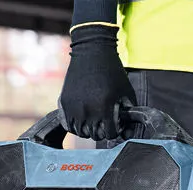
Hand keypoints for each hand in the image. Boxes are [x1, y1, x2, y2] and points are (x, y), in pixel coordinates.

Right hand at [58, 25, 136, 140]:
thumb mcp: (126, 91)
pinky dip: (75, 125)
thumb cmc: (112, 70)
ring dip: (88, 129)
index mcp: (105, 108)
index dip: (114, 130)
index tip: (114, 123)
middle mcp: (88, 110)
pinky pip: (68, 125)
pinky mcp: (64, 103)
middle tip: (104, 121)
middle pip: (95, 135)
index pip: (110, 134)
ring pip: (81, 132)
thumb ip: (128, 111)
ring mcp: (74, 108)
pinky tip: (81, 118)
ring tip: (93, 120)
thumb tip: (127, 128)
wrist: (92, 51)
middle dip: (102, 130)